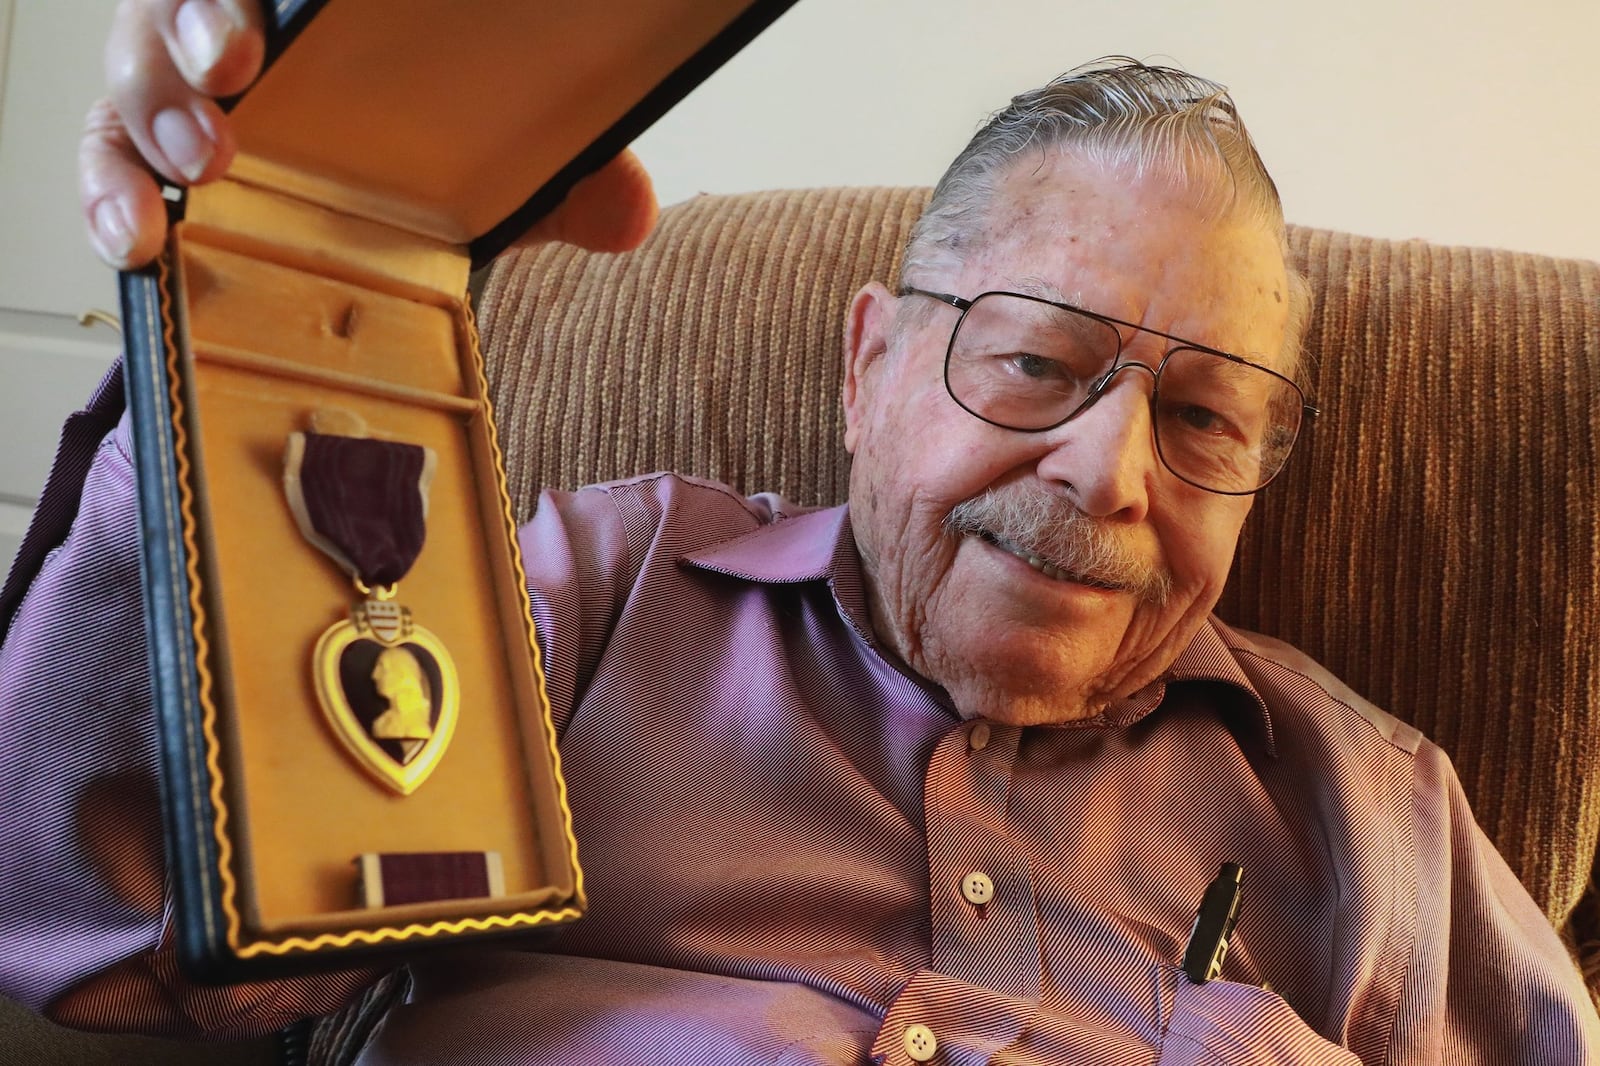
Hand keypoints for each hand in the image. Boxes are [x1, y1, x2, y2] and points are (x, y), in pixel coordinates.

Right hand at [81, 0, 658, 269]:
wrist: (378, 196)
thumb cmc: (422, 150)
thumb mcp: (492, 157)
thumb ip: (557, 174)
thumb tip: (628, 212)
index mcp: (320, 12)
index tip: (258, 38)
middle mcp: (242, 36)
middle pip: (175, 2)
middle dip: (186, 31)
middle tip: (227, 77)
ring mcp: (185, 92)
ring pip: (128, 72)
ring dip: (144, 116)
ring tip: (185, 169)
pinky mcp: (148, 160)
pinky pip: (106, 162)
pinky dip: (108, 196)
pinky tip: (135, 238)